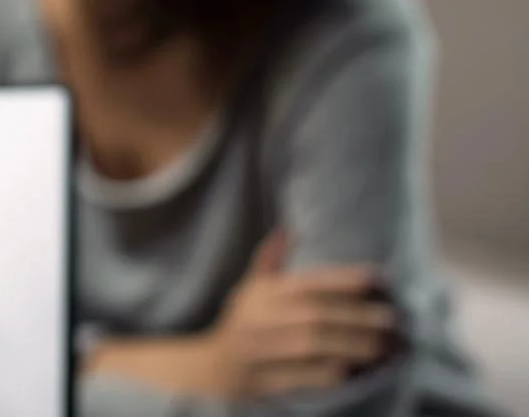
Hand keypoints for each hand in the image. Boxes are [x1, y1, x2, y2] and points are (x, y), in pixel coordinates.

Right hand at [204, 232, 398, 398]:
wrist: (216, 366)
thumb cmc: (243, 322)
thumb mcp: (250, 288)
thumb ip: (270, 261)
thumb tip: (289, 230)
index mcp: (262, 294)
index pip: (307, 283)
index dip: (342, 279)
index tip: (378, 278)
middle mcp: (261, 319)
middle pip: (315, 315)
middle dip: (357, 317)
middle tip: (393, 319)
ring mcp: (263, 350)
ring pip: (313, 346)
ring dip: (353, 346)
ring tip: (385, 346)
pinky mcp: (267, 378)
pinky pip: (304, 376)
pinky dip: (332, 372)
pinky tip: (359, 370)